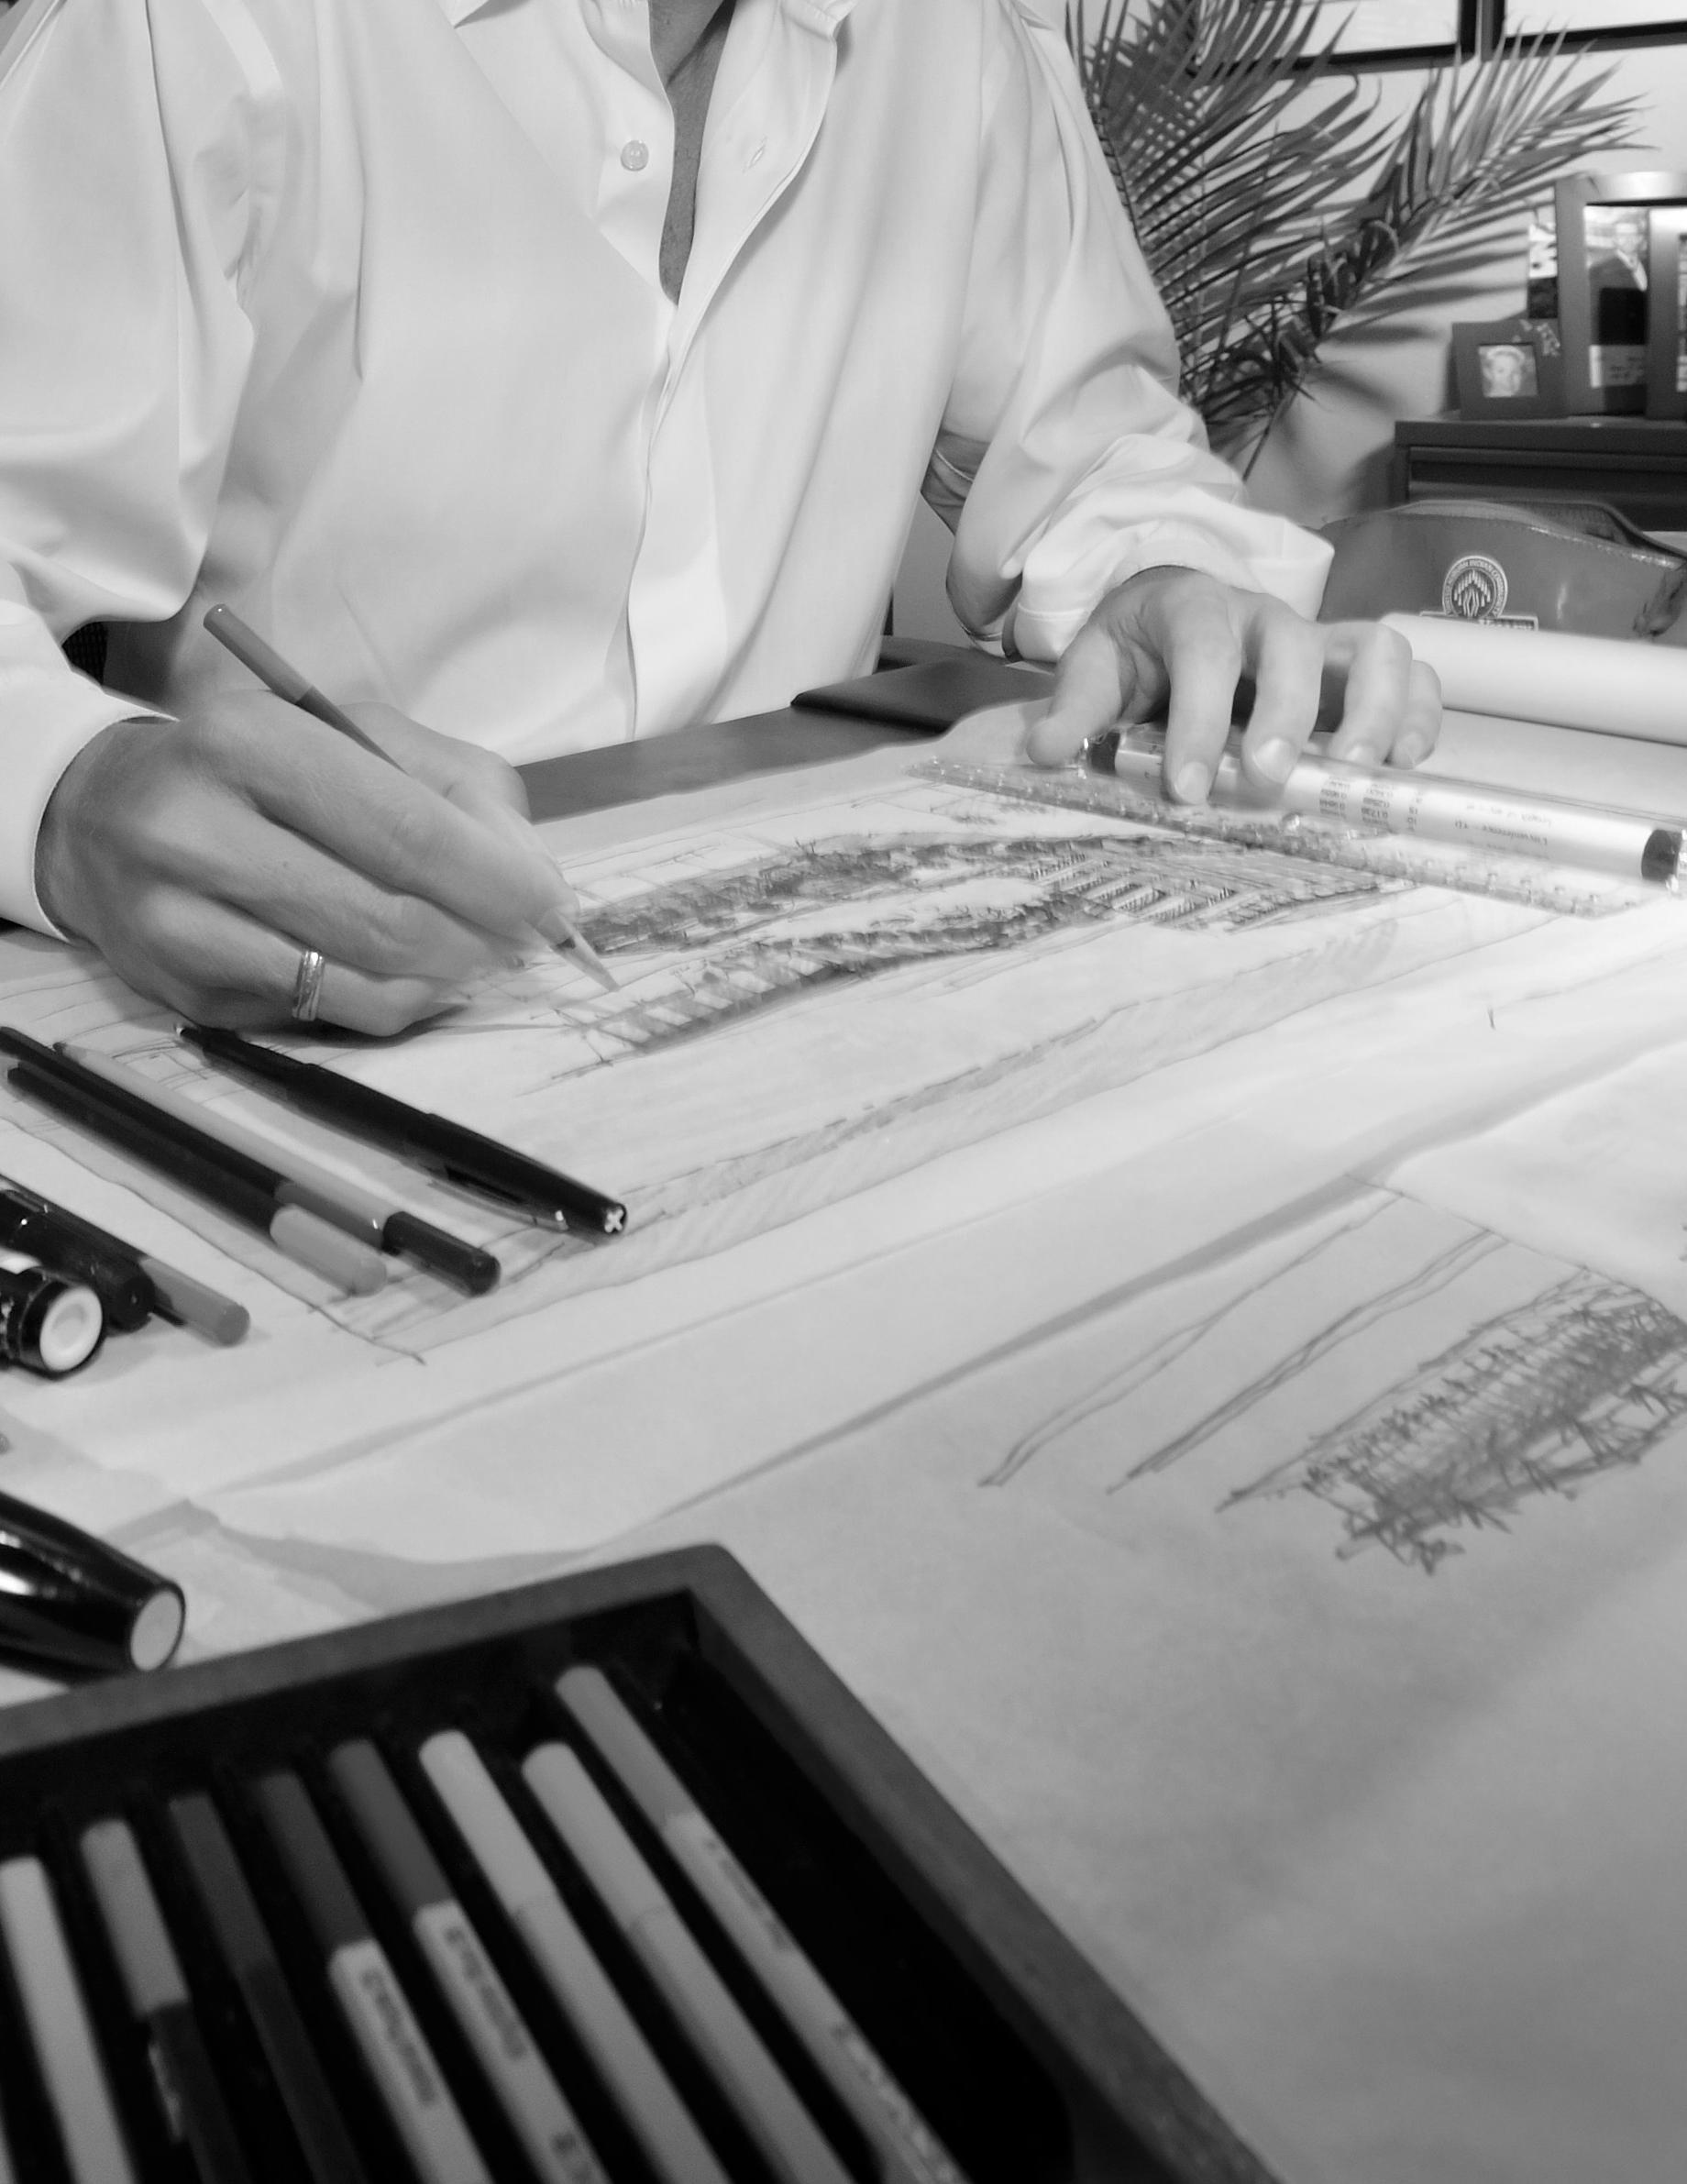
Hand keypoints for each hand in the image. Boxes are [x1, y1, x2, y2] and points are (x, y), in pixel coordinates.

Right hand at [35, 693, 582, 1032]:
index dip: (494, 879)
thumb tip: (536, 882)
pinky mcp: (183, 989)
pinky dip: (392, 1005)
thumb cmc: (258, 773)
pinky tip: (414, 981)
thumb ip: (457, 788)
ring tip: (475, 960)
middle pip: (386, 914)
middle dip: (479, 940)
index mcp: (250, 740)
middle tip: (521, 943)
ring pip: (358, 978)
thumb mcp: (351, 736)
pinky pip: (322, 1014)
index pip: (404, 827)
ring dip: (444, 979)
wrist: (101, 817)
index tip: (550, 906)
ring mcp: (179, 919)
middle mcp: (197, 828)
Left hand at [1025, 567, 1441, 795]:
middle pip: (1294, 646)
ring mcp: (1321, 639)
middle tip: (1267, 781)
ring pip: (1376, 648)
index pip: (1204, 653)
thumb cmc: (1138, 649)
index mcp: (1195, 609)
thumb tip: (1043, 755)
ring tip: (1350, 777)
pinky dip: (1421, 717)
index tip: (1185, 790)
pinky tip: (1400, 768)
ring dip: (1375, 712)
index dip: (1198, 721)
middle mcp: (1267, 617)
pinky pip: (1413, 676)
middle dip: (1286, 715)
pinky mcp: (1355, 668)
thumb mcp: (1094, 668)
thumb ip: (1074, 710)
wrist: (1173, 612)